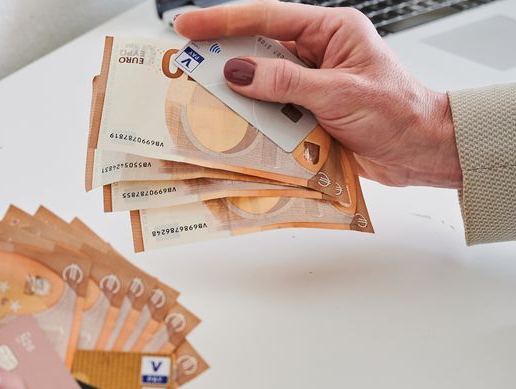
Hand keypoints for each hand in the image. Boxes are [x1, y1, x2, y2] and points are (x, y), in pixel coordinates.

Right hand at [175, 1, 461, 187]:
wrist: (423, 151)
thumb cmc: (400, 113)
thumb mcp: (340, 93)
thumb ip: (286, 83)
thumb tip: (239, 72)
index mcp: (331, 31)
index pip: (268, 18)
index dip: (225, 20)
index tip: (190, 25)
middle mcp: (317, 53)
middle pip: (257, 47)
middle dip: (220, 54)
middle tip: (183, 60)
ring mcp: (310, 83)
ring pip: (259, 81)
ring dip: (235, 91)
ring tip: (200, 94)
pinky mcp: (307, 112)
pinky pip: (270, 110)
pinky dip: (252, 118)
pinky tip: (233, 122)